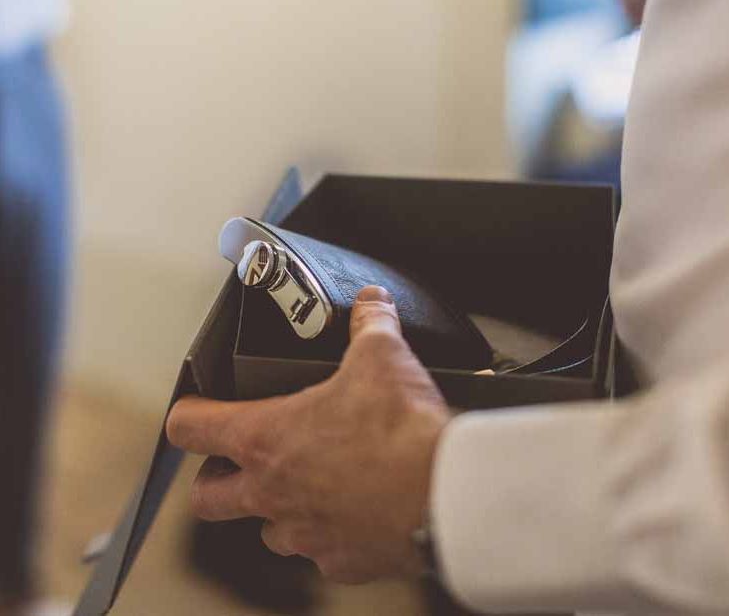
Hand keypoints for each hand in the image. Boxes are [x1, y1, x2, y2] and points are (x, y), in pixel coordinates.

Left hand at [166, 286, 450, 582]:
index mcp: (266, 438)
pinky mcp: (339, 561)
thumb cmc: (402, 429)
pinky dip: (328, 533)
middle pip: (207, 498)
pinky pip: (319, 553)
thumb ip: (370, 324)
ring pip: (265, 529)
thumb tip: (373, 303)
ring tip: (307, 484)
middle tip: (242, 460)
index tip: (198, 411)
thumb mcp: (382, 357)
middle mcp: (273, 492)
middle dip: (216, 478)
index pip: (190, 428)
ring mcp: (304, 533)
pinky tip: (355, 511)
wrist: (446, 493)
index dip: (189, 415)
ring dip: (276, 508)